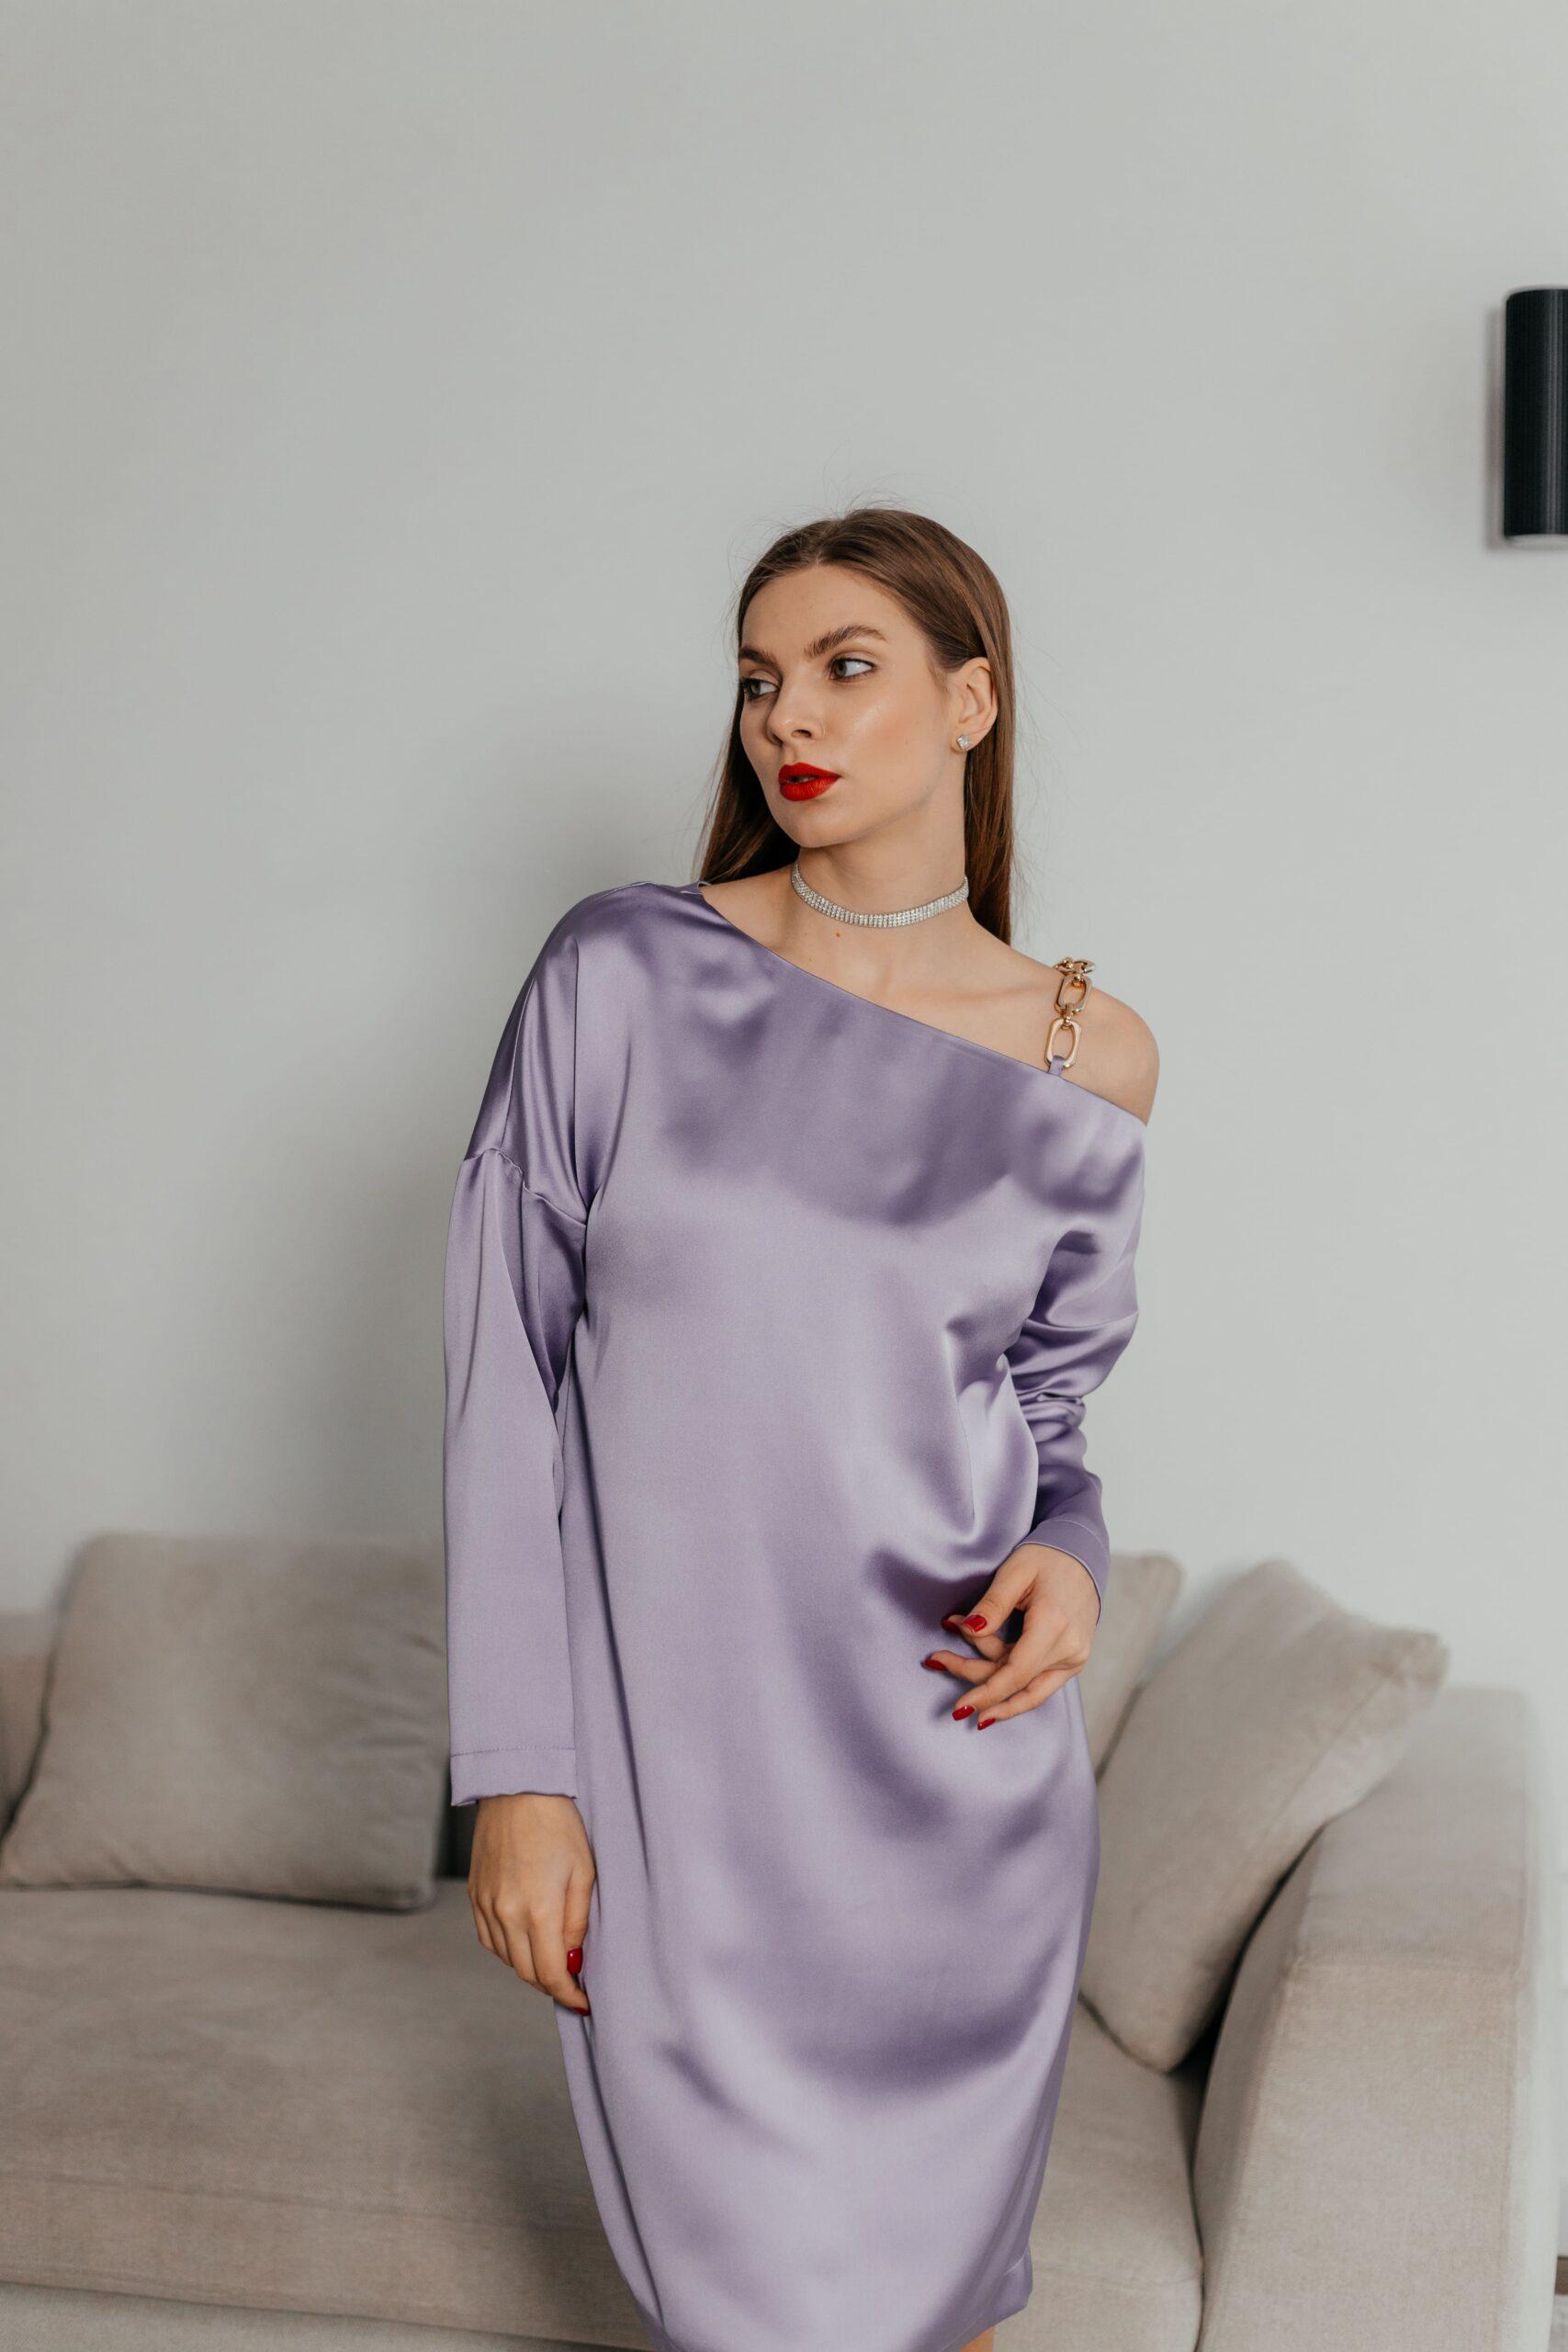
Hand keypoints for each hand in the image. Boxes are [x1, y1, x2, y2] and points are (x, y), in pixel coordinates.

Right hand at [467, 1792, 594, 2013]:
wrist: (517, 1789)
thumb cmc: (558, 1825)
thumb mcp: (584, 1872)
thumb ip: (578, 1922)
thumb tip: (573, 1958)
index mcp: (537, 1910)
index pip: (550, 1973)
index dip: (568, 1995)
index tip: (584, 2002)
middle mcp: (505, 1913)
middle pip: (526, 1973)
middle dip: (551, 1985)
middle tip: (572, 1984)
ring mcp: (485, 1905)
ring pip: (506, 1958)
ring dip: (529, 1967)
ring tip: (552, 1961)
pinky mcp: (474, 1895)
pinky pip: (488, 1939)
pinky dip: (507, 1949)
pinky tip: (525, 1941)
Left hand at [924, 1543, 1099, 1729]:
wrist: (1083, 1556)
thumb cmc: (1048, 1559)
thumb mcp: (1014, 1573)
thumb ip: (991, 1605)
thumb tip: (967, 1630)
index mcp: (1054, 1625)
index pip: (1016, 1674)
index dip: (986, 1692)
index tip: (960, 1706)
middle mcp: (1069, 1649)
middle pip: (1014, 1682)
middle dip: (973, 1675)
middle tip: (939, 1658)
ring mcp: (1074, 1658)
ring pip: (1025, 1687)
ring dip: (989, 1681)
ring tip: (953, 1662)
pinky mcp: (1072, 1660)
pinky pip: (1037, 1682)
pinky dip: (1008, 1677)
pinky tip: (983, 1670)